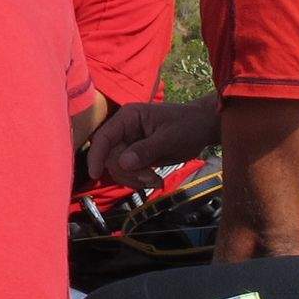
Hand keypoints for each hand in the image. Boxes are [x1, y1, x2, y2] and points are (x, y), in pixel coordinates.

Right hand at [89, 98, 215, 186]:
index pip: (104, 136)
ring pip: (117, 167)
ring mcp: (128, 143)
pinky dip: (138, 180)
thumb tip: (124, 162)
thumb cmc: (188, 125)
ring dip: (133, 179)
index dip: (96, 155)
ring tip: (156, 181)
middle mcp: (123, 129)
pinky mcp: (135, 156)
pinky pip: (127, 172)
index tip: (95, 174)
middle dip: (127, 172)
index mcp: (128, 117)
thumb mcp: (170, 138)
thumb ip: (146, 149)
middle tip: (151, 179)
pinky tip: (155, 180)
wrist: (203, 127)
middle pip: (110, 156)